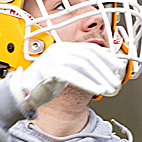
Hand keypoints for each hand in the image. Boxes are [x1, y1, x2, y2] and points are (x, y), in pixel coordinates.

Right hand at [7, 42, 125, 113]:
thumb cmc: (45, 84)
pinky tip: (96, 89)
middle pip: (88, 56)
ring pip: (82, 64)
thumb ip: (82, 69)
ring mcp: (51, 59)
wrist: (23, 93)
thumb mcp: (67, 72)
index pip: (90, 49)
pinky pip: (71, 75)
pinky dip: (87, 83)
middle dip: (105, 70)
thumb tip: (105, 71)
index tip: (118, 67)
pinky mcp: (47, 70)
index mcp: (64, 47)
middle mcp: (58, 50)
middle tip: (115, 82)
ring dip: (98, 77)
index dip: (106, 58)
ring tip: (108, 88)